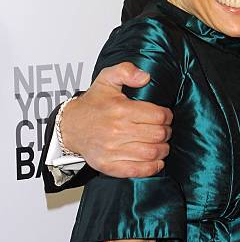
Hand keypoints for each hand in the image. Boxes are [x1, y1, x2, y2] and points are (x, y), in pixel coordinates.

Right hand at [61, 62, 172, 177]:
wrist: (70, 126)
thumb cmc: (93, 102)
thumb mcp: (107, 78)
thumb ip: (126, 71)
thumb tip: (145, 77)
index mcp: (121, 110)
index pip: (158, 116)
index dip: (167, 115)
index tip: (165, 115)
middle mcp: (117, 131)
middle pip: (157, 135)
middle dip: (167, 131)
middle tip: (165, 129)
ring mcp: (112, 151)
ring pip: (151, 153)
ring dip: (163, 149)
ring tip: (162, 143)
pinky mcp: (108, 166)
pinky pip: (136, 170)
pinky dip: (152, 167)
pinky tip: (157, 161)